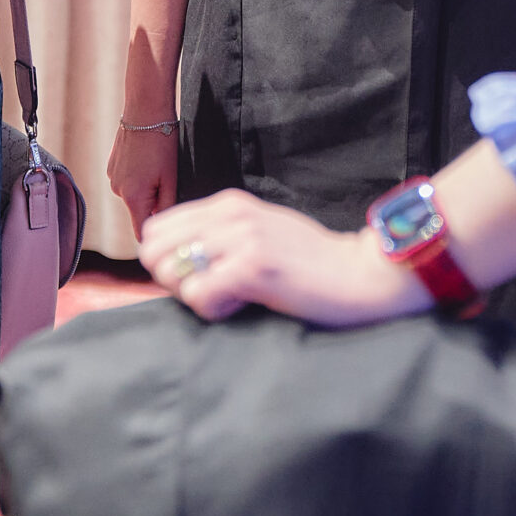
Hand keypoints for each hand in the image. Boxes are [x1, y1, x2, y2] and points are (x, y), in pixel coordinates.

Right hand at [107, 126, 177, 234]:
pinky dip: (136, 176)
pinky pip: (126, 181)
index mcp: (134, 198)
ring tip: (156, 167)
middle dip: (153, 204)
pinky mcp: (111, 166)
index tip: (166, 230)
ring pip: (132, 195)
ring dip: (145, 189)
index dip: (153, 234)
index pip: (140, 231)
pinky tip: (146, 159)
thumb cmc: (163, 145)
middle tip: (167, 183)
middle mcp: (118, 191)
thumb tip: (164, 223)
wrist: (145, 112)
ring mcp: (112, 177)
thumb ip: (167, 205)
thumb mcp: (171, 179)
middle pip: (138, 211)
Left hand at [138, 188, 425, 327]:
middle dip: (174, 279)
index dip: (169, 261)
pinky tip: (246, 304)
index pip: (156, 229)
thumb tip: (177, 259)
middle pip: (153, 250)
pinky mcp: (252, 266)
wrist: (362, 274)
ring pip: (171, 272)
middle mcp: (229, 214)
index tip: (203, 277)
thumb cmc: (313, 263)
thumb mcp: (261, 233)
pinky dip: (215, 310)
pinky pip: (198, 295)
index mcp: (227, 204)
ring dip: (195, 295)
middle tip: (213, 291)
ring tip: (234, 297)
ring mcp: (240, 238)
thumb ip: (222, 236)